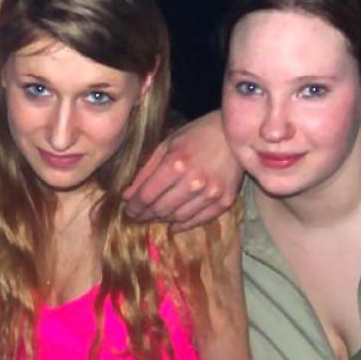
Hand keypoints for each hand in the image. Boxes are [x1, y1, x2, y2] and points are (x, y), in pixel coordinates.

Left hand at [123, 110, 242, 230]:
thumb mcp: (166, 146)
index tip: (128, 210)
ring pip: (178, 217)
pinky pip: (199, 220)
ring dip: (162, 220)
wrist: (233, 134)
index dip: (134, 206)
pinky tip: (173, 224)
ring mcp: (211, 193)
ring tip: (153, 217)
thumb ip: (145, 172)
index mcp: (176, 164)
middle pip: (161, 209)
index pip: (147, 196)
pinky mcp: (225, 200)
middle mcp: (194, 182)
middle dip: (144, 215)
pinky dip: (183, 225)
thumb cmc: (196, 135)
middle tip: (137, 217)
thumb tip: (127, 196)